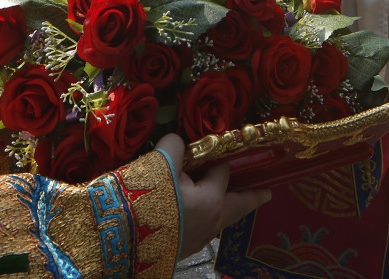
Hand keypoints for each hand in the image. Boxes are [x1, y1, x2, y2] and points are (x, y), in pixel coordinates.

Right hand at [155, 134, 269, 258]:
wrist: (121, 242)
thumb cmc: (145, 203)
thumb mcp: (159, 166)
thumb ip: (174, 146)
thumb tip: (177, 140)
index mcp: (211, 200)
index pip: (222, 170)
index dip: (216, 157)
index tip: (214, 149)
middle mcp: (211, 222)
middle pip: (238, 206)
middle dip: (252, 198)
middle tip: (267, 193)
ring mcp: (198, 239)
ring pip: (220, 219)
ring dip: (226, 208)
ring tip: (228, 200)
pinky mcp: (182, 249)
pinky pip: (202, 228)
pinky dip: (204, 217)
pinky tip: (192, 214)